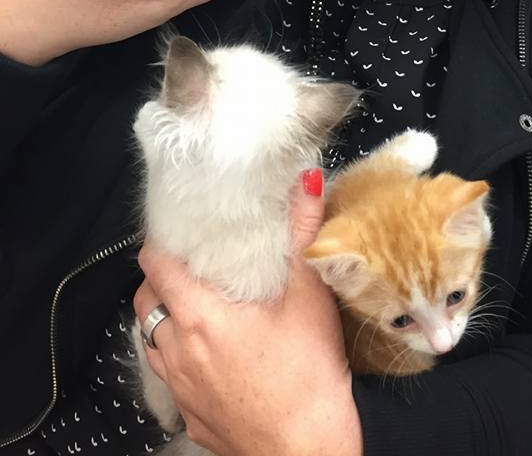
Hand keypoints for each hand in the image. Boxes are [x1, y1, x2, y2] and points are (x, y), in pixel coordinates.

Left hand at [134, 171, 361, 455]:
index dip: (161, 243)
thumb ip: (303, 233)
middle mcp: (178, 352)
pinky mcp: (190, 418)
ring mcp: (181, 389)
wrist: (306, 453)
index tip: (178, 231)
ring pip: (151, 341)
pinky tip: (210, 355)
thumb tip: (305, 181)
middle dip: (159, 279)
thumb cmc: (308, 375)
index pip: (155, 266)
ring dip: (164, 319)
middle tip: (189, 265)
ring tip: (196, 306)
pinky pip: (168, 377)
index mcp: (200, 316)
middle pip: (144, 302)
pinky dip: (177, 357)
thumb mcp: (309, 296)